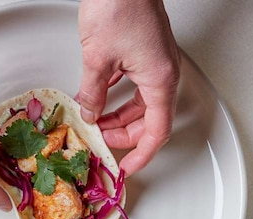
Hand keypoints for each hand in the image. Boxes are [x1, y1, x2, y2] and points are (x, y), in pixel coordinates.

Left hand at [76, 0, 180, 175]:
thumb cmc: (120, 4)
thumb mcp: (97, 58)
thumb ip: (92, 92)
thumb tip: (89, 112)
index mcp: (160, 80)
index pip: (157, 132)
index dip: (142, 155)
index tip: (127, 168)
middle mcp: (163, 73)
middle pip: (149, 120)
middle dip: (125, 135)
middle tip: (102, 141)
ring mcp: (156, 62)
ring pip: (142, 102)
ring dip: (120, 115)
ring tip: (97, 121)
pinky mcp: (146, 52)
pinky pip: (136, 84)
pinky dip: (118, 95)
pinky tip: (99, 97)